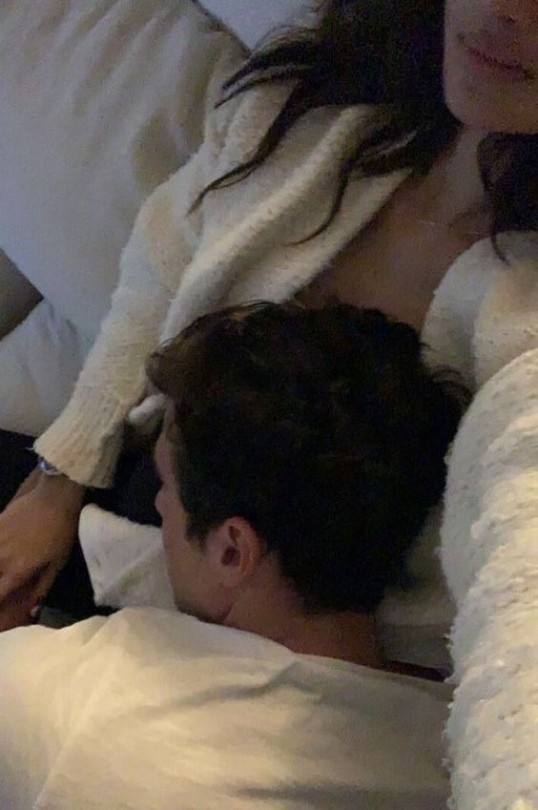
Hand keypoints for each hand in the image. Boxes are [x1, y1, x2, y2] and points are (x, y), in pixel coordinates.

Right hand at [0, 472, 84, 630]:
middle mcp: (0, 558)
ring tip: (2, 571)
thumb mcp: (57, 563)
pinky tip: (1, 548)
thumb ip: (43, 587)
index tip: (0, 615)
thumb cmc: (60, 532)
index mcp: (17, 571)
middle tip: (3, 582)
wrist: (54, 498)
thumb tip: (32, 610)